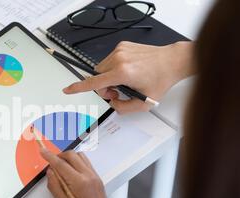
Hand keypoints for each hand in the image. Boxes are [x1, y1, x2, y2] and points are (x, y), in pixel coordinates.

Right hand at [40, 149, 126, 197]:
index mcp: (79, 182)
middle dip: (60, 156)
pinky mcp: (97, 178)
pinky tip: (72, 171)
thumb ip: (55, 186)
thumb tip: (50, 173)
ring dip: (70, 158)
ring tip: (62, 167)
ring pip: (81, 156)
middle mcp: (88, 176)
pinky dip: (77, 162)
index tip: (43, 151)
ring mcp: (94, 176)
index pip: (61, 164)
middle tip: (52, 162)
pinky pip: (86, 163)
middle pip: (72, 155)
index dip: (50, 156)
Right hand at [64, 41, 194, 113]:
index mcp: (122, 73)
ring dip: (108, 77)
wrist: (172, 61)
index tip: (67, 89)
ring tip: (124, 81)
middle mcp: (119, 59)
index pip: (94, 82)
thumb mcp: (144, 103)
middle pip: (97, 76)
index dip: (78, 87)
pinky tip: (128, 71)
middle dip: (103, 87)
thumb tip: (112, 103)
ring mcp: (120, 50)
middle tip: (118, 92)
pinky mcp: (122, 46)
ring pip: (102, 68)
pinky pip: (110, 60)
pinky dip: (114, 68)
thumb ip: (123, 108)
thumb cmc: (160, 79)